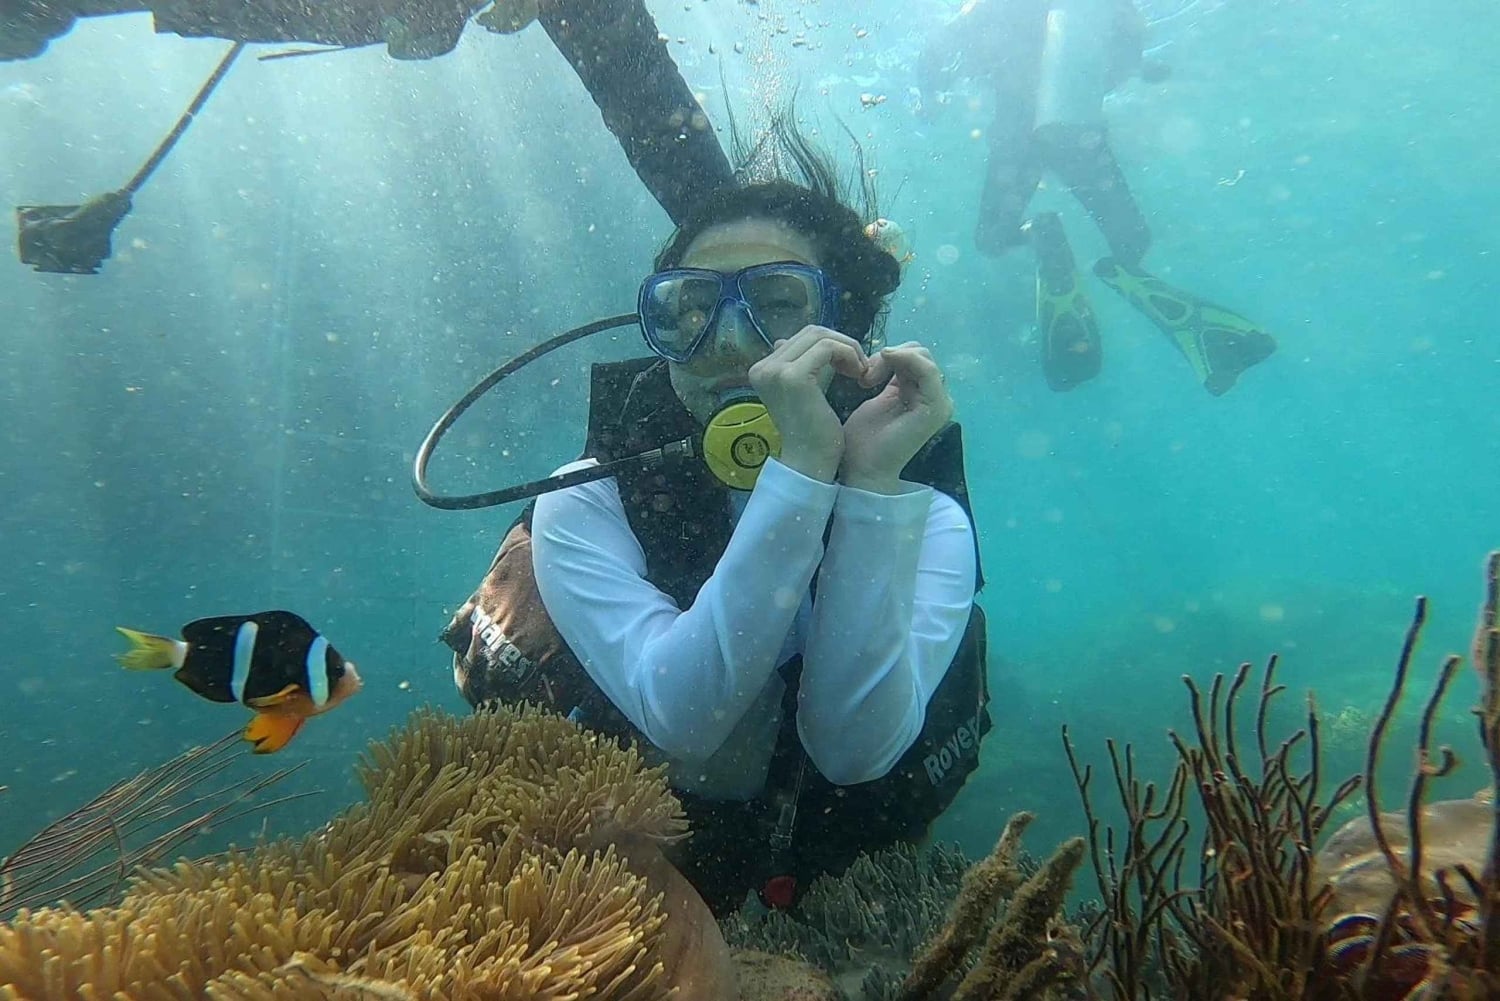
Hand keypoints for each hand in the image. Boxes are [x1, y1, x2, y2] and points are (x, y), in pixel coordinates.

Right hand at [749, 325, 869, 482]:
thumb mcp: (804, 390)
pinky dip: (849, 355)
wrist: (811, 462)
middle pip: (811, 332)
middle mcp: (763, 367)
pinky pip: (828, 348)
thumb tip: (787, 340)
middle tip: (859, 366)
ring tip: (860, 370)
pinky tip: (858, 374)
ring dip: (848, 349)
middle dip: (841, 344)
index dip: (831, 345)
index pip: (801, 338)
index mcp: (762, 370)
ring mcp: (775, 371)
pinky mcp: (793, 376)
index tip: (849, 366)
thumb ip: (800, 365)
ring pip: (821, 336)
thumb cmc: (813, 431)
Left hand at [839, 342, 953, 492]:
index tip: (862, 370)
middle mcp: (935, 397)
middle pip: (920, 353)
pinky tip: (883, 361)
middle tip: (865, 374)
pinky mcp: (935, 407)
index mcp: (922, 394)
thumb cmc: (865, 440)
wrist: (862, 469)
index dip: (888, 355)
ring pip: (923, 356)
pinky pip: (927, 370)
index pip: (914, 357)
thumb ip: (889, 377)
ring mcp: (939, 403)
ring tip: (868, 377)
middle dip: (890, 355)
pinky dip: (905, 359)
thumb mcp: (877, 398)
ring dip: (892, 358)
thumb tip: (888, 352)